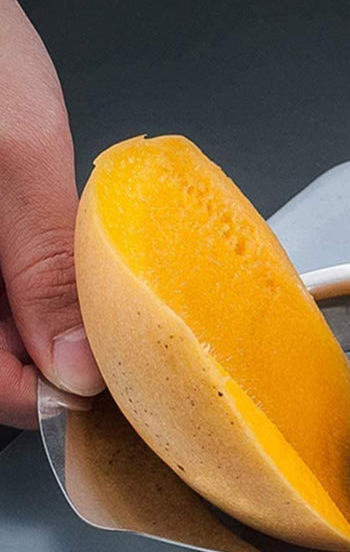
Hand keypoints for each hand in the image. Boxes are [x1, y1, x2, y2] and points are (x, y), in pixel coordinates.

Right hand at [0, 0, 102, 428]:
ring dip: (67, 320)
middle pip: (8, 361)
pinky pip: (11, 285)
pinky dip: (49, 284)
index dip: (64, 397)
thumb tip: (74, 365)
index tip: (123, 381)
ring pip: (13, 325)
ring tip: (114, 294)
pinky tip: (82, 261)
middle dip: (71, 354)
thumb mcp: (12, 154)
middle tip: (133, 332)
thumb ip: (43, 268)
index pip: (2, 391)